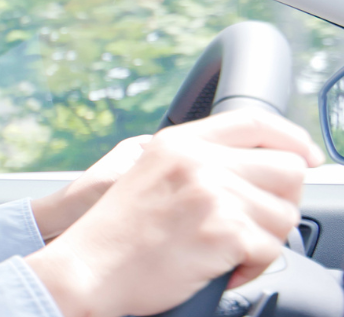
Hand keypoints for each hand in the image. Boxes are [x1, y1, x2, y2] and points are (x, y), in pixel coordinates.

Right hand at [24, 109, 322, 316]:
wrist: (87, 270)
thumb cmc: (114, 236)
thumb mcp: (147, 175)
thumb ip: (196, 162)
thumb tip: (259, 168)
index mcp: (177, 144)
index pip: (254, 122)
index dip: (291, 139)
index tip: (306, 157)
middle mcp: (196, 161)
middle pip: (287, 169)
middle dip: (282, 203)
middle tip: (255, 225)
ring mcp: (210, 194)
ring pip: (285, 216)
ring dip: (264, 242)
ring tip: (227, 253)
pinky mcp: (222, 230)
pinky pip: (270, 251)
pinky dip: (252, 269)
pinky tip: (221, 270)